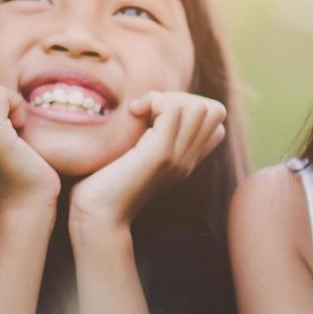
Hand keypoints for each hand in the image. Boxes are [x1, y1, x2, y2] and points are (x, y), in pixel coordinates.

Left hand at [68, 91, 225, 235]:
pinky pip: (173, 110)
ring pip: (197, 106)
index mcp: (185, 160)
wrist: (97, 215)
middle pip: (212, 110)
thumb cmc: (103, 185)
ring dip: (166, 98)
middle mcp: (188, 160)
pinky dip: (154, 101)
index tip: (154, 115)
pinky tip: (134, 112)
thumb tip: (145, 106)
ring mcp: (178, 158)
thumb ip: (147, 135)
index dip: (188, 106)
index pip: (215, 121)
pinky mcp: (160, 155)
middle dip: (180, 98)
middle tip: (147, 111)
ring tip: (141, 112)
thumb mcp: (133, 155)